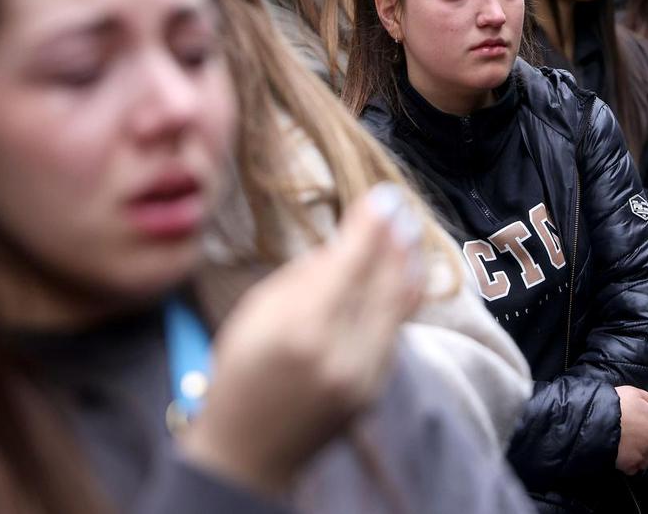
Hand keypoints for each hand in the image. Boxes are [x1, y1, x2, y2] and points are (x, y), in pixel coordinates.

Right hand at [179, 184, 423, 495]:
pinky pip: (395, 331)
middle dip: (396, 239)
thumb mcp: (255, 313)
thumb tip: (343, 246)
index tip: (383, 197)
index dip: (370, 227)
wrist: (248, 451)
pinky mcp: (376, 389)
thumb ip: (303, 277)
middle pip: (384, 283)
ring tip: (409, 231)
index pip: (350, 265)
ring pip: (399, 307)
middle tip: (401, 206)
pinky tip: (401, 273)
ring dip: (407, 263)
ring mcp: (364, 376)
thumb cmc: (238, 373)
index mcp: (301, 330)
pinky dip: (401, 296)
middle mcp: (341, 354)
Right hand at [614, 386, 647, 474]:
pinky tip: (620, 454)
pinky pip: (634, 467)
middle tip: (633, 431)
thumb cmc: (616, 403)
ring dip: (640, 452)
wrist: (595, 421)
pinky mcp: (630, 466)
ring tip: (625, 444)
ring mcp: (642, 455)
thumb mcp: (634, 392)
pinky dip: (630, 462)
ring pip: (647, 457)